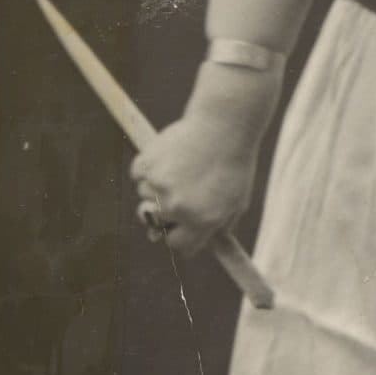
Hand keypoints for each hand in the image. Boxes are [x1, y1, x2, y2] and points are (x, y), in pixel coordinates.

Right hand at [131, 111, 259, 256]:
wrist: (223, 126)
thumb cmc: (233, 166)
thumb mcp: (237, 202)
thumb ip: (217, 228)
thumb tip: (194, 248)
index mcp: (202, 221)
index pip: (177, 245)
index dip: (177, 236)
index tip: (178, 227)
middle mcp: (178, 207)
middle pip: (154, 224)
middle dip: (163, 214)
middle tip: (176, 194)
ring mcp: (159, 186)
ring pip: (144, 198)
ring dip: (156, 187)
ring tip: (180, 168)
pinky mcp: (146, 165)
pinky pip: (138, 175)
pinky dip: (149, 168)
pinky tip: (170, 157)